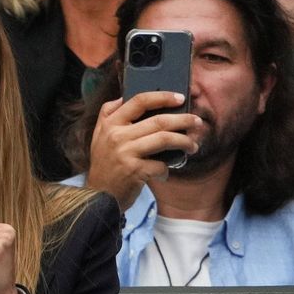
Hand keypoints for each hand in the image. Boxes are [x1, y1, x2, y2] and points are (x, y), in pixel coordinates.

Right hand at [87, 91, 201, 210]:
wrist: (96, 196)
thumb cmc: (103, 166)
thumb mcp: (98, 136)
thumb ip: (107, 115)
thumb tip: (122, 98)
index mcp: (110, 124)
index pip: (139, 101)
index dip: (163, 97)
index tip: (179, 98)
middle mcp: (117, 136)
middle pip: (159, 121)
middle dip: (183, 120)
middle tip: (196, 122)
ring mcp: (126, 153)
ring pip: (165, 139)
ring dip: (184, 141)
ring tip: (192, 145)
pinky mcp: (134, 170)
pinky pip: (160, 165)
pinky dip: (166, 169)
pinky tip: (164, 172)